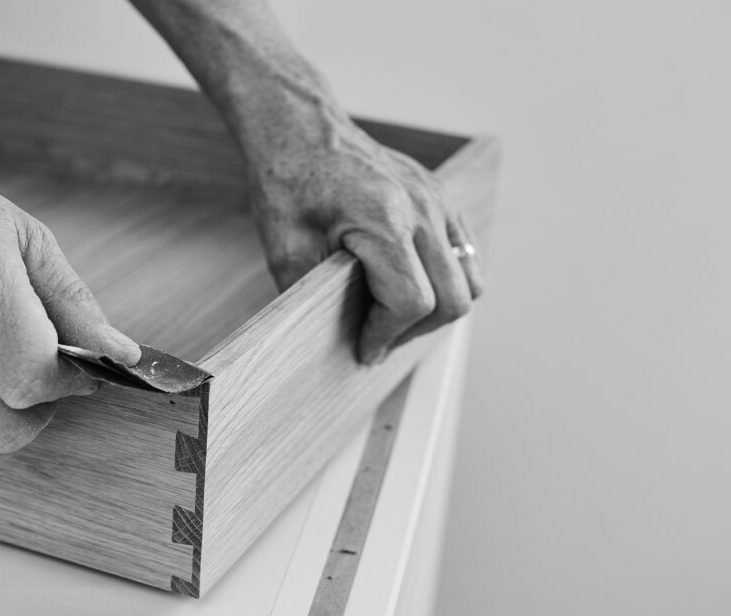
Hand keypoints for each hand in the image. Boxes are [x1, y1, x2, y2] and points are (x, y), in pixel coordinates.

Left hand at [245, 114, 484, 363]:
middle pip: (453, 298)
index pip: (413, 302)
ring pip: (470, 279)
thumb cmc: (288, 181)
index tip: (363, 347)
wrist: (302, 127)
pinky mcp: (441, 195)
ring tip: (395, 316)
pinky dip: (448, 279)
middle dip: (414, 331)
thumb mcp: (285, 247)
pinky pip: (466, 252)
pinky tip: (411, 285)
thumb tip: (327, 339)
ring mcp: (438, 199)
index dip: (387, 335)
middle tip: (378, 338)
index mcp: (384, 220)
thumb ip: (310, 295)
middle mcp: (422, 208)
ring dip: (438, 308)